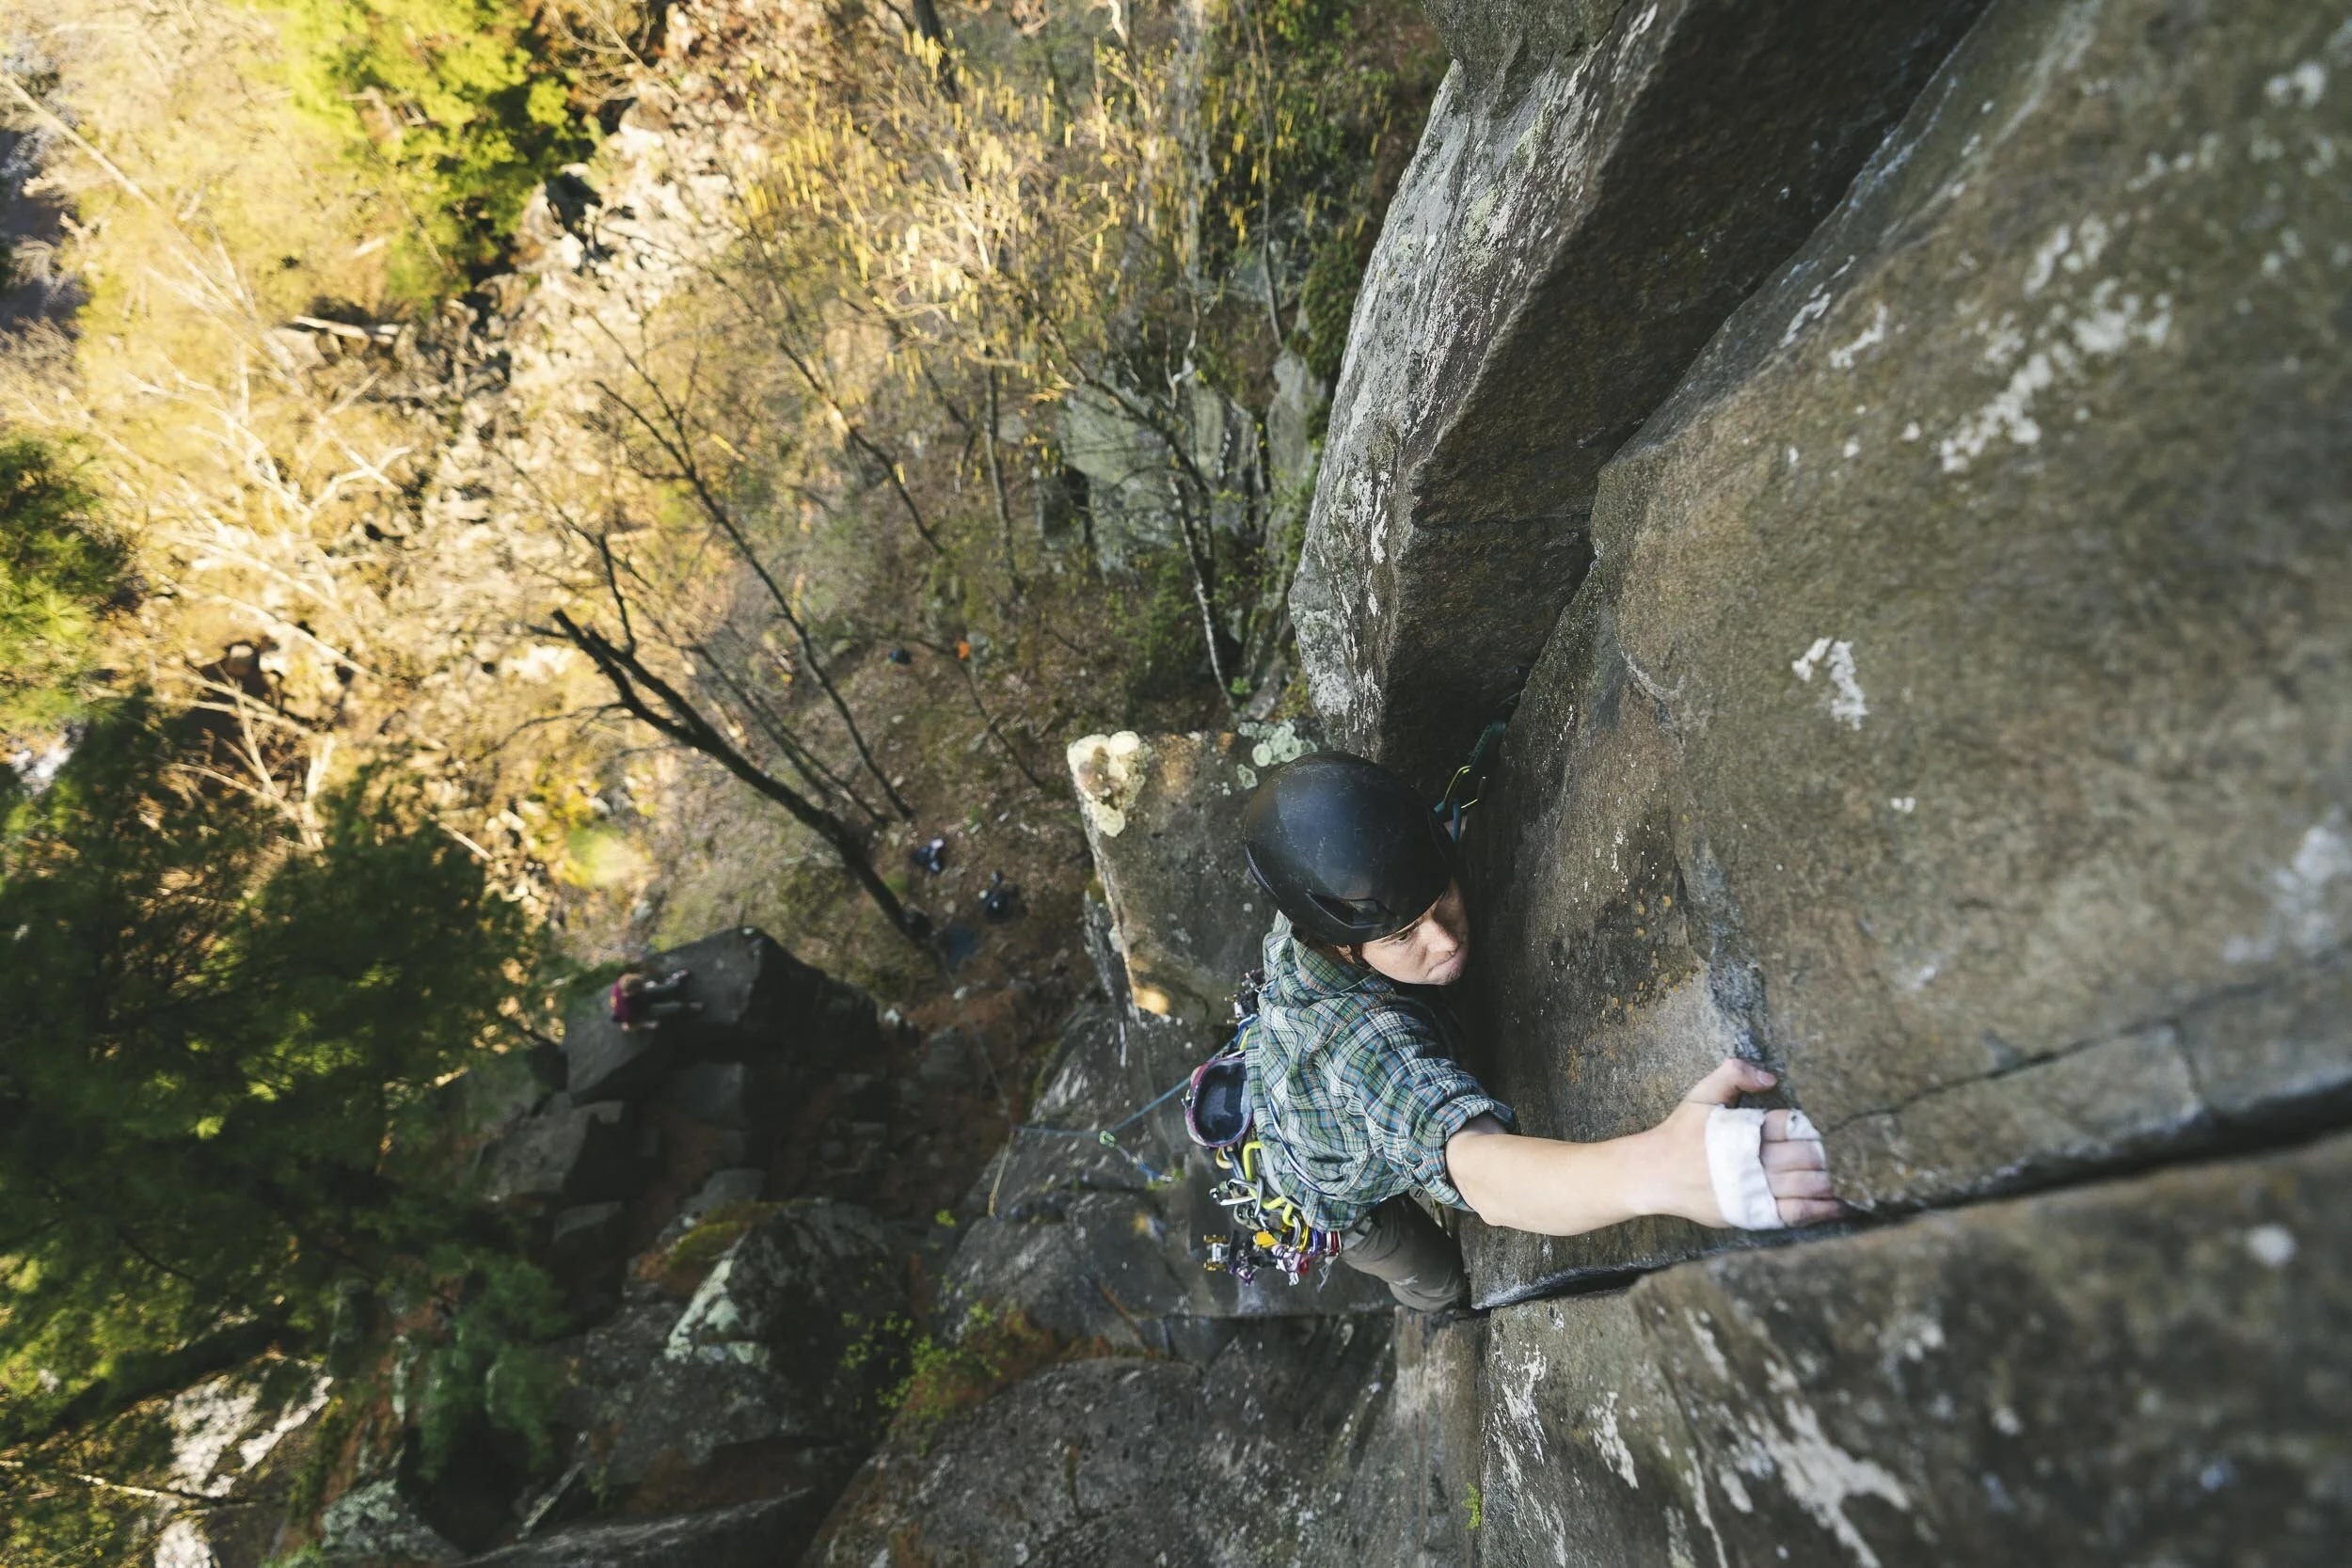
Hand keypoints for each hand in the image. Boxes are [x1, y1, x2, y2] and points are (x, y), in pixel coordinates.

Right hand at [1642, 1058, 1843, 1227]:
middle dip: (1832, 1155)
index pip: (1792, 1125)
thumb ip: (1732, 1076)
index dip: (1816, 1128)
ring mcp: (1752, 1189)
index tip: (1842, 1129)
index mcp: (1743, 1129)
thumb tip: (1770, 1077)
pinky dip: (1821, 1209)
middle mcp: (1751, 1160)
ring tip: (1861, 1177)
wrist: (1654, 1174)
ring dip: (1834, 1181)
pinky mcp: (1751, 1212)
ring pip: (1805, 1185)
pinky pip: (1794, 1213)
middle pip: (1804, 1156)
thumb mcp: (1700, 1096)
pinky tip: (1842, 1205)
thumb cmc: (1680, 1133)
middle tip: (1862, 1152)